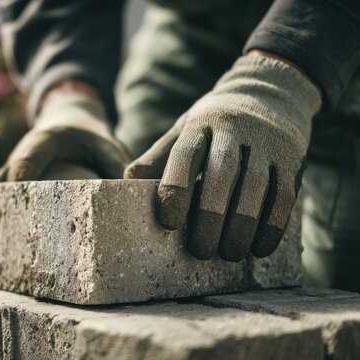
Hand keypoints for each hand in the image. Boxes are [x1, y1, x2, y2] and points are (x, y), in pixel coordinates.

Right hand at [0, 90, 129, 244]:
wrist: (72, 124)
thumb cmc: (91, 140)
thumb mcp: (107, 146)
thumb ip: (116, 169)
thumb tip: (132, 203)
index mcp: (45, 141)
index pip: (28, 159)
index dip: (21, 178)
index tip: (22, 199)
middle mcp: (22, 156)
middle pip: (0, 182)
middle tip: (2, 241)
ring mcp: (14, 171)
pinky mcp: (14, 185)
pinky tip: (4, 250)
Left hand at [125, 55, 320, 260]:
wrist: (270, 93)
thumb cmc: (216, 124)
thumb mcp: (186, 130)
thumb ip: (159, 156)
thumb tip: (126, 181)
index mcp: (200, 124)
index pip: (184, 154)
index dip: (175, 188)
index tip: (168, 223)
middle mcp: (235, 129)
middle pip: (222, 172)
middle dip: (210, 216)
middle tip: (200, 251)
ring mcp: (267, 142)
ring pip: (256, 186)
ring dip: (242, 225)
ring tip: (229, 254)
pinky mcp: (292, 158)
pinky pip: (285, 194)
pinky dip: (272, 225)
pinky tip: (259, 248)